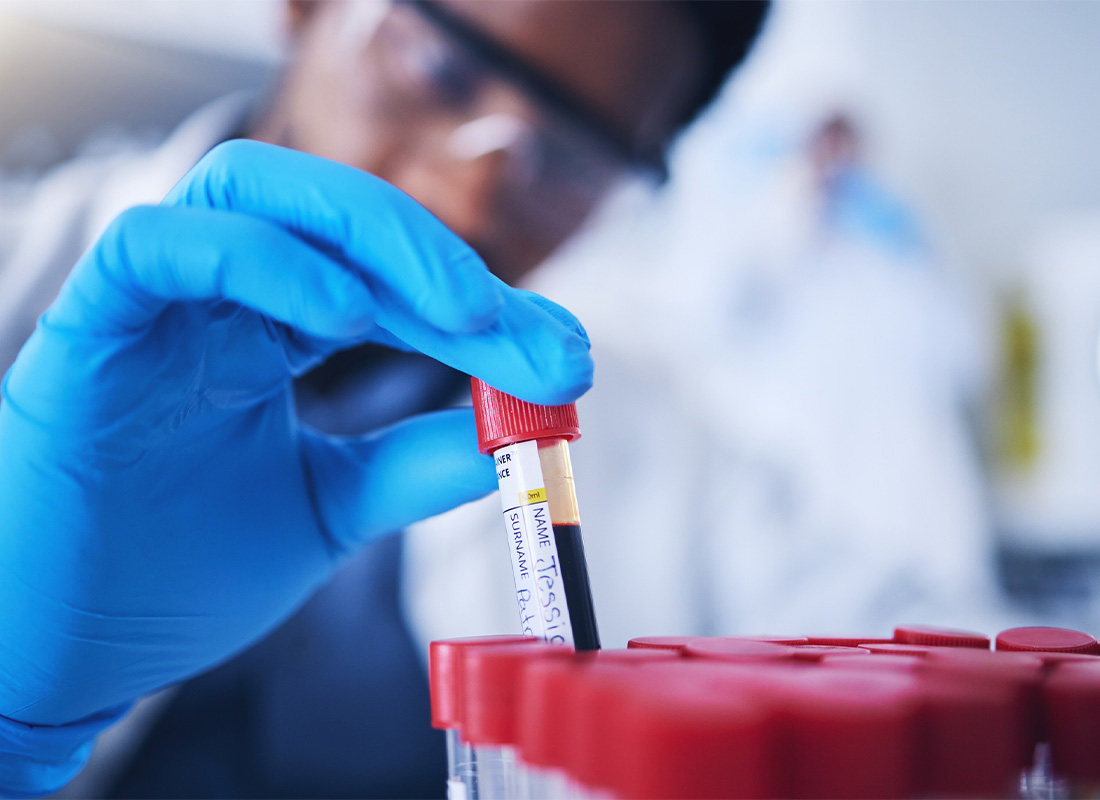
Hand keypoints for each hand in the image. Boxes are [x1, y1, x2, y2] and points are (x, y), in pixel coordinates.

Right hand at [0, 141, 591, 728]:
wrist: (68, 651)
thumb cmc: (176, 574)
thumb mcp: (328, 508)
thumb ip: (414, 462)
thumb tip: (517, 428)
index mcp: (266, 332)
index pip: (383, 277)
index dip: (477, 304)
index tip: (560, 352)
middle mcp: (213, 302)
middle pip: (332, 212)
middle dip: (443, 262)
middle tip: (532, 331)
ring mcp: (152, 308)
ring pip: (249, 189)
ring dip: (371, 239)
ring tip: (457, 312)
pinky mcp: (87, 331)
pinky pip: (159, 249)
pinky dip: (257, 260)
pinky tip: (342, 314)